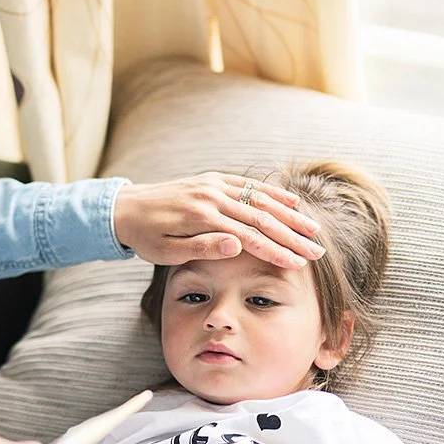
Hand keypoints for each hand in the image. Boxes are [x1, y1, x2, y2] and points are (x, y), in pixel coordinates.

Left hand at [113, 172, 323, 267]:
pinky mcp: (213, 179)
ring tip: (314, 230)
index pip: (249, 236)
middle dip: (292, 236)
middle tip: (318, 251)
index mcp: (202, 217)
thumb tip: (237, 246)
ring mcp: (214, 185)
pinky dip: (272, 193)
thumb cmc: (146, 236)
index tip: (299, 264)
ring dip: (290, 214)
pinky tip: (292, 201)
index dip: (276, 251)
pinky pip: (248, 185)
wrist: (125, 208)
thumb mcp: (167, 251)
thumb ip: (203, 247)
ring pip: (260, 199)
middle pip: (262, 217)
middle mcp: (212, 197)